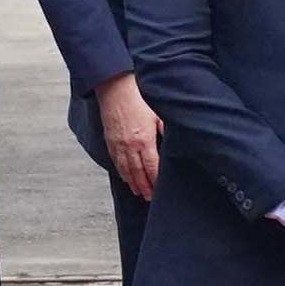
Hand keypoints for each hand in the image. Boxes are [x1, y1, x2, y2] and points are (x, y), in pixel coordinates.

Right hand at [98, 74, 163, 200]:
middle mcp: (129, 146)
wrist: (114, 87)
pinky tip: (126, 178)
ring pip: (126, 170)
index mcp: (144, 140)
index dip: (157, 180)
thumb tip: (175, 142)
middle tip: (151, 198)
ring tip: (140, 193)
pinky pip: (116, 161)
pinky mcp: (109, 140)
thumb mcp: (157, 113)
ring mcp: (118, 144)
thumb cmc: (138, 97)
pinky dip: (122, 172)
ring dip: (134, 183)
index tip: (161, 189)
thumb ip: (166, 129)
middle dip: (146, 187)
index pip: (152, 167)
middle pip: (139, 173)